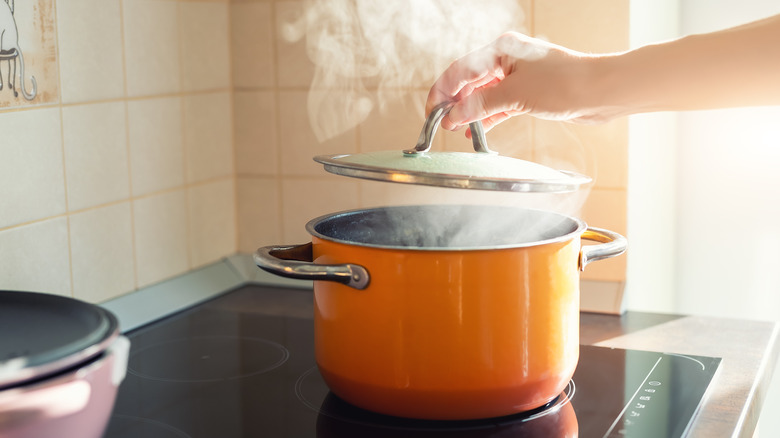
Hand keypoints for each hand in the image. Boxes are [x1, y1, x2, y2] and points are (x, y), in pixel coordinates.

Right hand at [426, 32, 606, 135]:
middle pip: (469, 82)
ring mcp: (517, 77)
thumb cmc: (565, 83)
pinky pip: (498, 105)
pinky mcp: (527, 94)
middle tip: (440, 123)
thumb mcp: (515, 95)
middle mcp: (507, 60)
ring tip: (454, 129)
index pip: (461, 70)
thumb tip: (453, 116)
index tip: (432, 112)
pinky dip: (486, 117)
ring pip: (483, 95)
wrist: (600, 92)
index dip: (443, 92)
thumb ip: (481, 105)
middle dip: (453, 102)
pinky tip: (475, 130)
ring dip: (469, 111)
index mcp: (501, 49)